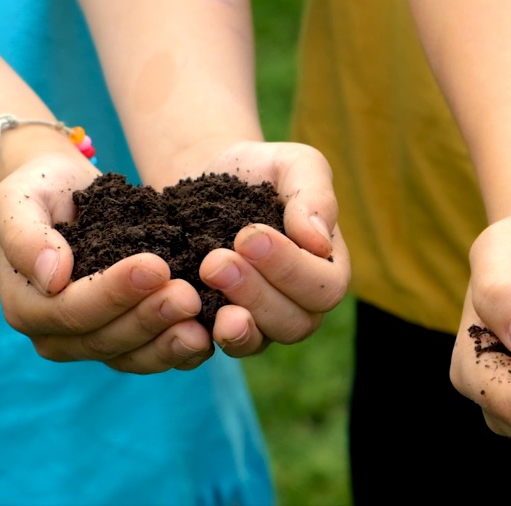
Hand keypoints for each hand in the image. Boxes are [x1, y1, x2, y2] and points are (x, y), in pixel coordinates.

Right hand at [0, 151, 214, 373]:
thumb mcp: (20, 199)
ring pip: (133, 356)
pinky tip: (212, 333)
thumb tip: (51, 276)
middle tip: (189, 294)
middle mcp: (57, 336)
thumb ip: (25, 236)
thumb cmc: (38, 189)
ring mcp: (93, 343)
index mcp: (26, 307)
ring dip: (169, 342)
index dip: (114, 292)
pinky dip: (182, 350)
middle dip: (150, 318)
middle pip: (106, 340)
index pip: (72, 311)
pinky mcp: (127, 341)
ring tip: (204, 322)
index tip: (155, 265)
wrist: (65, 190)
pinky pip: (154, 355)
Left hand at [193, 141, 349, 356]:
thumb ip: (315, 196)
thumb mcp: (295, 164)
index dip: (290, 269)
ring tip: (205, 279)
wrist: (207, 175)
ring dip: (233, 319)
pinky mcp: (218, 325)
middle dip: (256, 294)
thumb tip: (319, 242)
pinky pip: (214, 346)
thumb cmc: (261, 169)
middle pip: (294, 323)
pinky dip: (199, 333)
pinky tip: (183, 308)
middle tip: (216, 260)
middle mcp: (299, 303)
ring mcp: (260, 320)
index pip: (325, 289)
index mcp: (327, 267)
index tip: (249, 234)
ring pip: (258, 341)